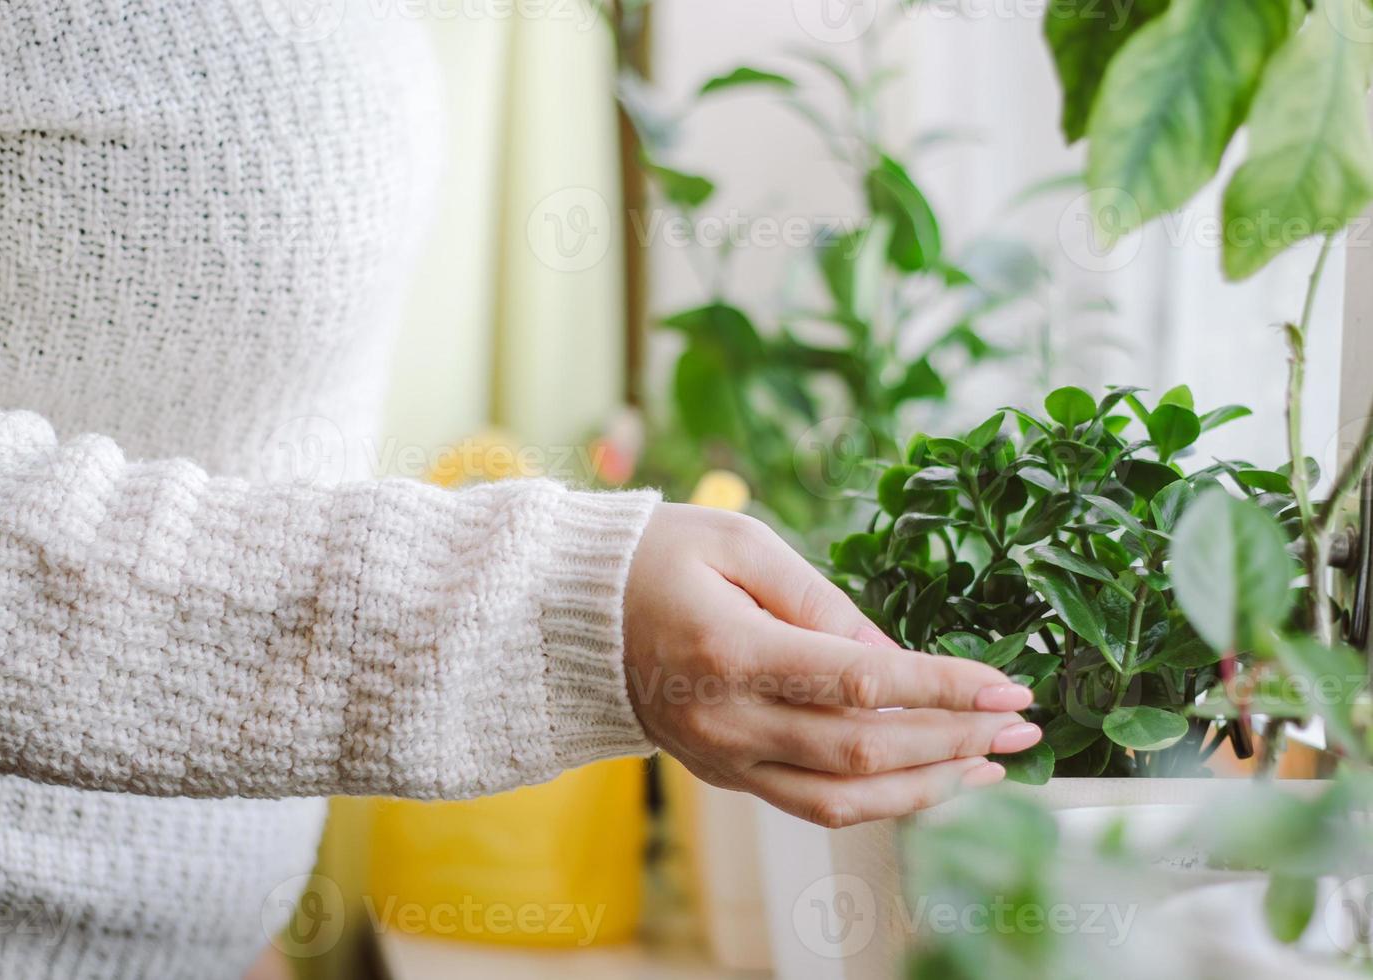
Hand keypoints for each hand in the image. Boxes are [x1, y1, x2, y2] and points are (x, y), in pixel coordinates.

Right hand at [623, 503, 1040, 827]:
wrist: (566, 614)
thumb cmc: (655, 557)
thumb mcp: (739, 542)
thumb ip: (820, 599)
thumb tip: (892, 655)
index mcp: (731, 651)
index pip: (861, 685)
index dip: (944, 689)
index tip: (1008, 686)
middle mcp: (726, 719)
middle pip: (863, 751)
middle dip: (956, 740)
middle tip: (1023, 725)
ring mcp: (722, 757)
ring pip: (842, 800)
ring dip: (927, 788)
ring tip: (991, 764)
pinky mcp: (723, 773)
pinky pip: (811, 805)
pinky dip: (876, 800)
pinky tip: (925, 778)